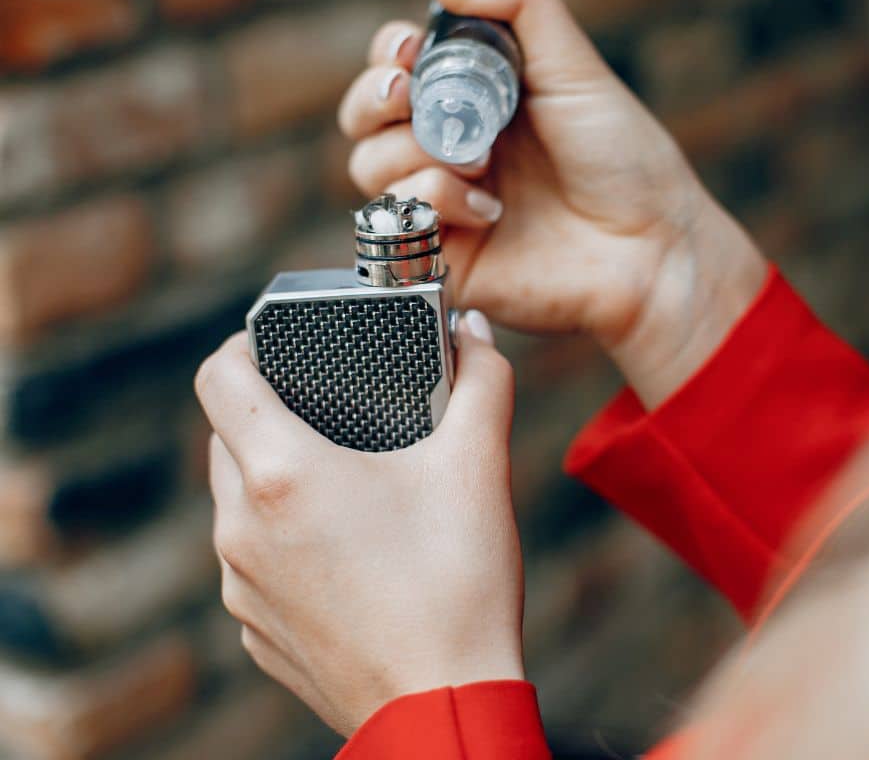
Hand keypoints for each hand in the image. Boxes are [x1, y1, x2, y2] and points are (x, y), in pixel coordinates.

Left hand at [194, 313, 523, 736]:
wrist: (443, 706)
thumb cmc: (457, 586)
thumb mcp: (479, 466)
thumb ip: (482, 381)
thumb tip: (474, 331)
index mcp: (283, 474)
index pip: (216, 375)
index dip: (242, 343)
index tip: (278, 344)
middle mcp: (241, 528)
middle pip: (227, 438)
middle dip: (273, 413)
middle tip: (336, 413)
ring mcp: (241, 586)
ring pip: (238, 504)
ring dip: (279, 480)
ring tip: (350, 485)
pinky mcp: (256, 630)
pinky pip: (253, 563)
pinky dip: (286, 542)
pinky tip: (349, 554)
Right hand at [338, 0, 766, 406]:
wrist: (651, 247)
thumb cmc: (625, 162)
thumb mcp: (576, 67)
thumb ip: (520, 4)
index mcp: (478, 99)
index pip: (398, 66)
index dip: (389, 55)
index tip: (409, 51)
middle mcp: (453, 148)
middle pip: (365, 115)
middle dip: (373, 98)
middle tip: (405, 97)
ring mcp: (444, 204)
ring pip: (368, 166)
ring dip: (414, 153)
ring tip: (482, 164)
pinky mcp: (443, 256)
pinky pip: (395, 223)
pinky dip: (432, 202)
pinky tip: (489, 211)